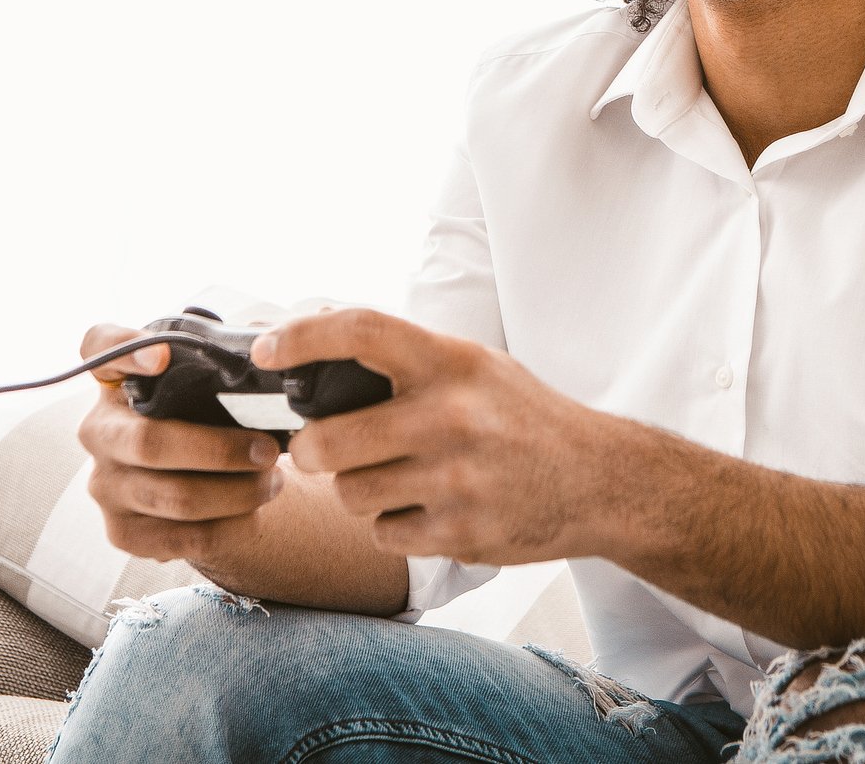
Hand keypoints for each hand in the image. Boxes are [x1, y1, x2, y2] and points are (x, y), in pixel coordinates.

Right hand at [75, 323, 284, 562]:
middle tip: (269, 450)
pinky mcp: (122, 532)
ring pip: (173, 497)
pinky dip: (226, 527)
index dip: (124, 350)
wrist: (204, 483)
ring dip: (236, 493)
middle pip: (148, 443)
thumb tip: (267, 344)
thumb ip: (230, 355)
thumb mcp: (210, 383)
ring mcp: (105, 485)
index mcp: (117, 381)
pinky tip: (252, 512)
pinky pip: (178, 539)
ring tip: (274, 481)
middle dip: (219, 451)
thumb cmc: (208, 418)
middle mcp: (99, 431)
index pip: (97, 348)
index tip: (163, 356)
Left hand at [251, 308, 619, 565]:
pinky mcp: (462, 532)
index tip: (265, 350)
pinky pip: (383, 533)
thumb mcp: (473, 367)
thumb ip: (406, 360)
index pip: (362, 331)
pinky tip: (425, 508)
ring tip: (394, 476)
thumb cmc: (522, 416)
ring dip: (356, 489)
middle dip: (309, 449)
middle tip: (320, 448)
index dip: (302, 337)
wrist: (599, 480)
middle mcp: (452, 417)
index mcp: (451, 362)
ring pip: (350, 493)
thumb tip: (312, 346)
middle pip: (328, 440)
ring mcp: (457, 480)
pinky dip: (391, 524)